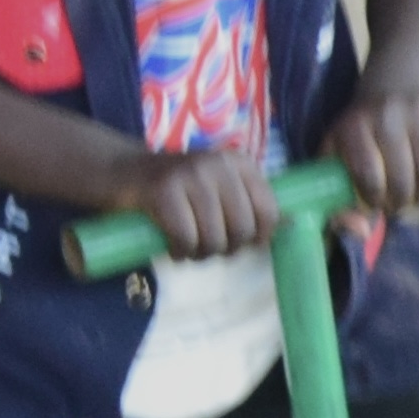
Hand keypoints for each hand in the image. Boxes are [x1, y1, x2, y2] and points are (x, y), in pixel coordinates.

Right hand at [140, 151, 281, 260]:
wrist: (124, 173)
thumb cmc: (181, 190)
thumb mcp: (220, 188)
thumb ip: (251, 203)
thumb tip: (295, 225)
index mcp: (240, 163)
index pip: (268, 210)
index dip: (258, 237)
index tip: (240, 241)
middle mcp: (219, 164)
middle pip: (243, 230)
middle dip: (226, 248)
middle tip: (207, 244)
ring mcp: (191, 175)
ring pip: (215, 239)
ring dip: (201, 254)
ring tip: (189, 246)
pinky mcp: (163, 191)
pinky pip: (187, 240)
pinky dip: (179, 252)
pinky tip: (171, 245)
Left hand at [331, 85, 418, 214]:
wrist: (399, 76)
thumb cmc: (364, 123)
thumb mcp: (339, 146)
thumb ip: (338, 190)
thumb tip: (361, 231)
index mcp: (355, 126)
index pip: (369, 176)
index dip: (375, 199)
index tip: (376, 202)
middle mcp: (387, 118)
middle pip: (403, 180)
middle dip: (402, 202)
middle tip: (399, 204)